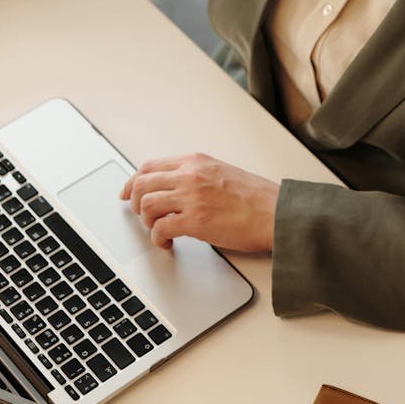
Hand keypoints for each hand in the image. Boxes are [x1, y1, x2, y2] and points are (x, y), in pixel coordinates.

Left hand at [120, 153, 278, 252]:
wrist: (277, 212)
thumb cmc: (257, 198)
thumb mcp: (222, 172)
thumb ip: (197, 175)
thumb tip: (174, 188)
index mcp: (196, 161)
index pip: (149, 166)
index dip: (133, 182)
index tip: (128, 193)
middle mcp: (190, 174)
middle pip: (142, 184)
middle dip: (136, 203)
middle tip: (141, 217)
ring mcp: (191, 197)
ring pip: (147, 205)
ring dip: (147, 222)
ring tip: (158, 230)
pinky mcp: (195, 221)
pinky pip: (160, 228)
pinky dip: (157, 238)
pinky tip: (167, 243)